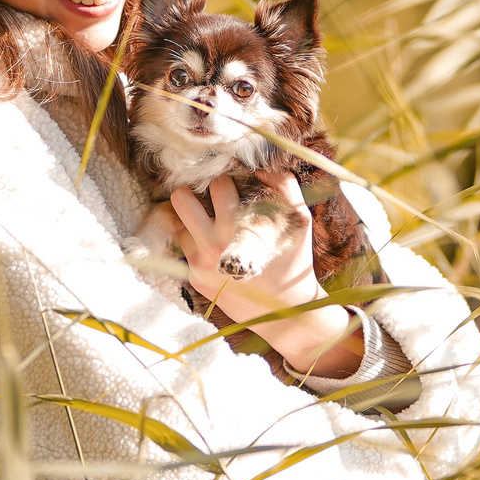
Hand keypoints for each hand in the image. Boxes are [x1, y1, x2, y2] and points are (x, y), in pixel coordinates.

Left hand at [166, 175, 363, 378]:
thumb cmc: (294, 261)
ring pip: (178, 224)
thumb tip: (266, 168)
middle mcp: (214, 244)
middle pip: (181, 200)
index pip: (217, 186)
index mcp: (239, 226)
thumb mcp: (300, 222)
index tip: (230, 185)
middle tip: (205, 197)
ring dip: (192, 221)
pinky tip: (212, 246)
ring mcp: (200, 264)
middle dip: (191, 192)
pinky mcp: (194, 279)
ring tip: (209, 223)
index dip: (225, 181)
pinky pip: (184, 249)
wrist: (284, 311)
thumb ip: (286, 189)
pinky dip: (195, 243)